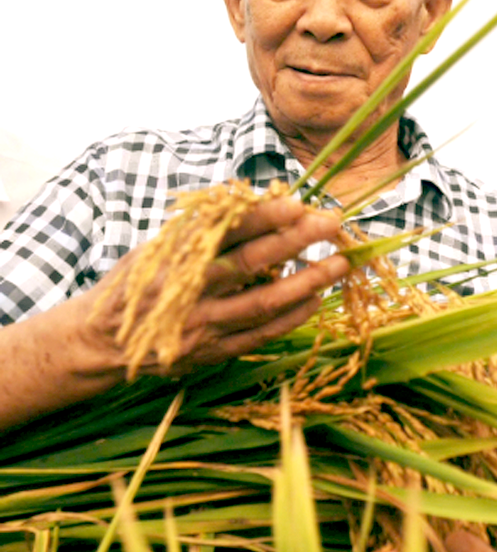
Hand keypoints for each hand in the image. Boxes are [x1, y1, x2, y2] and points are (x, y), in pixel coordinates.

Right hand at [80, 195, 348, 374]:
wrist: (102, 342)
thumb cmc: (136, 283)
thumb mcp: (158, 246)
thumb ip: (200, 227)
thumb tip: (248, 199)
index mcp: (174, 257)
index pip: (226, 231)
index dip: (264, 216)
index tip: (298, 202)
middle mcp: (189, 291)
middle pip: (251, 264)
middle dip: (296, 241)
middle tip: (331, 224)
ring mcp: (202, 326)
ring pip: (264, 304)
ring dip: (306, 282)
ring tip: (339, 264)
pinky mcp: (212, 352)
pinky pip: (260, 335)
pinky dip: (291, 317)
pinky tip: (315, 299)